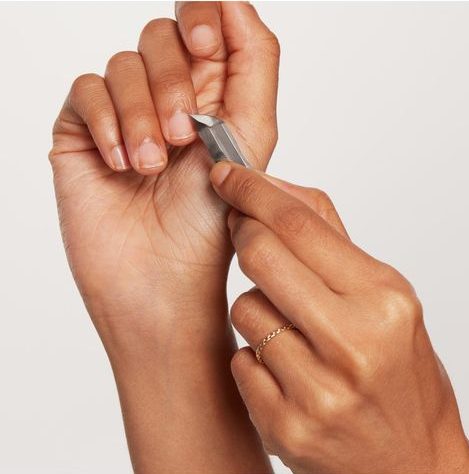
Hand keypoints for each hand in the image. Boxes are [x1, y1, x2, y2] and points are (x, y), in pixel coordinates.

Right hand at [49, 2, 278, 333]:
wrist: (162, 280)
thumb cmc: (208, 224)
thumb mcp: (249, 141)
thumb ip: (253, 67)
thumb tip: (235, 2)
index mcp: (213, 97)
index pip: (207, 24)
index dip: (205, 17)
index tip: (207, 44)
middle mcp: (168, 100)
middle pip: (163, 35)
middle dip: (175, 82)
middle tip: (184, 136)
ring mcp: (124, 115)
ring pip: (124, 63)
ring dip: (142, 114)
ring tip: (152, 166)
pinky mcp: (84, 132)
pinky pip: (87, 91)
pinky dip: (107, 123)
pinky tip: (121, 163)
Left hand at [209, 162, 468, 473]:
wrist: (407, 461)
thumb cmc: (397, 370)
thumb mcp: (382, 296)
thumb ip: (329, 238)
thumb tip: (275, 190)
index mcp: (383, 299)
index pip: (301, 223)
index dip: (254, 191)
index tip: (227, 174)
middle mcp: (352, 343)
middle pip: (261, 256)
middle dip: (243, 234)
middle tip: (245, 230)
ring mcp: (316, 390)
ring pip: (243, 309)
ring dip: (254, 306)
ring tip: (288, 326)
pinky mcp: (284, 426)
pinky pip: (241, 359)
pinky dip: (254, 355)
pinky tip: (284, 368)